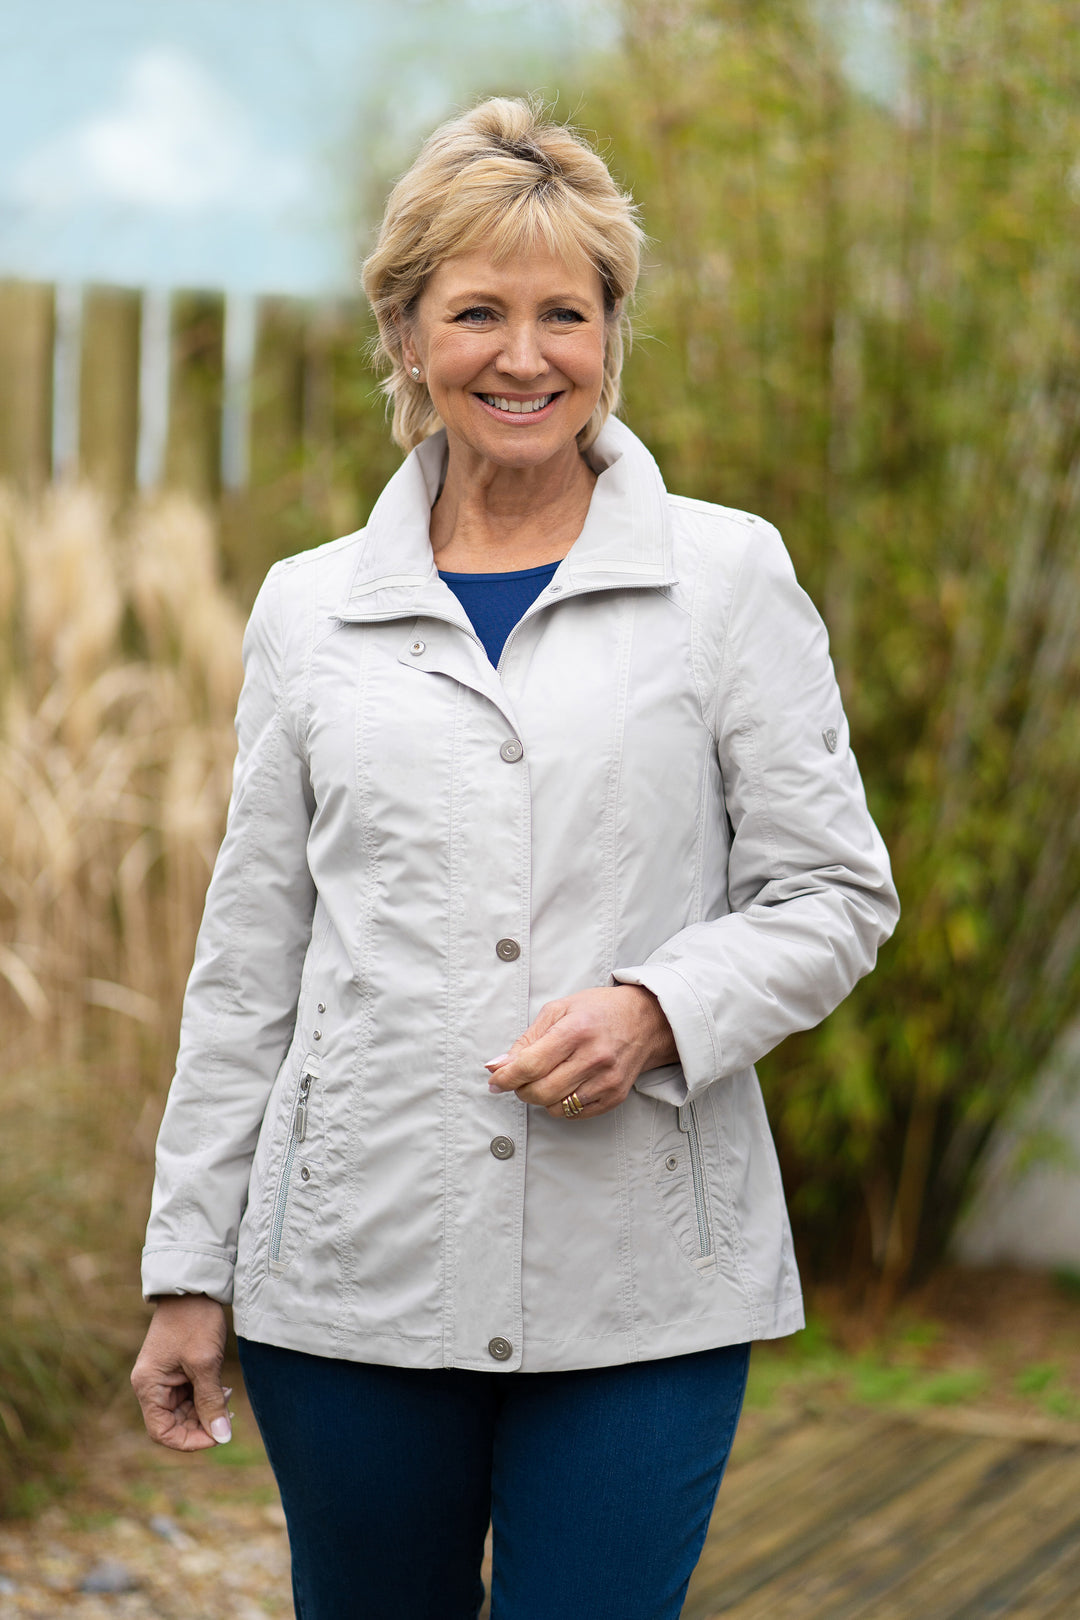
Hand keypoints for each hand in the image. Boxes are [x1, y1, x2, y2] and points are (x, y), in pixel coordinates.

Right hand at [131, 1294, 231, 1450]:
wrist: (195, 1287)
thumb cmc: (195, 1321)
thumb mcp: (205, 1363)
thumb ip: (211, 1402)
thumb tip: (222, 1436)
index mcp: (148, 1386)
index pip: (162, 1432)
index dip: (189, 1440)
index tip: (217, 1436)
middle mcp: (151, 1385)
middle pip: (174, 1423)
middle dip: (202, 1423)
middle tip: (228, 1413)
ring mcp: (164, 1377)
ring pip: (184, 1411)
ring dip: (206, 1410)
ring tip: (227, 1395)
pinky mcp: (177, 1370)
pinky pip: (189, 1396)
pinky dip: (206, 1397)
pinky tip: (223, 1388)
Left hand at [485, 985, 676, 1119]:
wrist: (645, 1021)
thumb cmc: (598, 1011)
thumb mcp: (558, 1011)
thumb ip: (526, 1040)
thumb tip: (496, 1065)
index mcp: (576, 1030)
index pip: (530, 1065)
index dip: (505, 1077)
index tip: (495, 1081)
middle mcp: (594, 1057)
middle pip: (540, 1091)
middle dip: (520, 1090)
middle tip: (520, 1080)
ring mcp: (607, 1080)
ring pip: (555, 1107)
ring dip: (541, 1098)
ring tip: (546, 1079)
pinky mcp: (615, 1096)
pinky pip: (575, 1113)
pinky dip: (561, 1104)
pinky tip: (565, 1086)